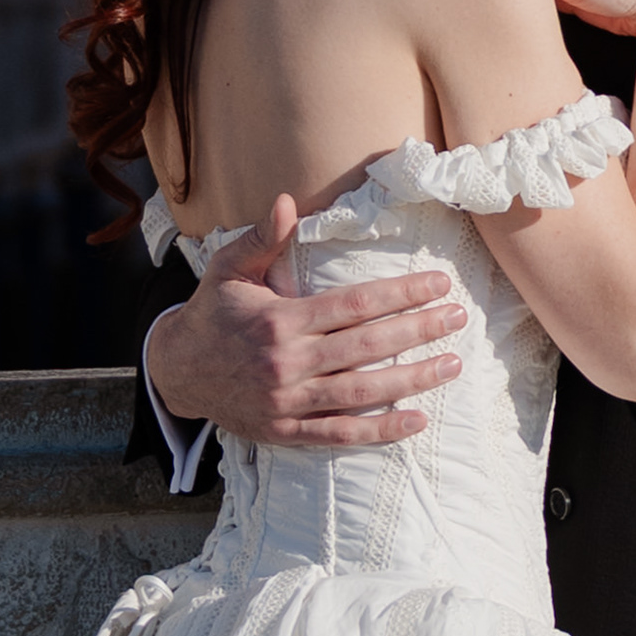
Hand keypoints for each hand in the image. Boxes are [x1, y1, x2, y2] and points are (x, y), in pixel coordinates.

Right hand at [145, 206, 466, 451]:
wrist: (177, 372)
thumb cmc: (213, 313)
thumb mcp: (227, 268)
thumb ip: (261, 238)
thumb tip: (287, 201)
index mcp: (279, 320)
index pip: (355, 305)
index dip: (402, 293)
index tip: (438, 283)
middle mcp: (287, 362)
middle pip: (368, 346)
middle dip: (419, 330)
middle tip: (458, 317)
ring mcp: (288, 402)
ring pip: (362, 391)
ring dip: (413, 379)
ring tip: (451, 364)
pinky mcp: (286, 431)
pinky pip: (341, 433)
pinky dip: (380, 429)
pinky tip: (417, 419)